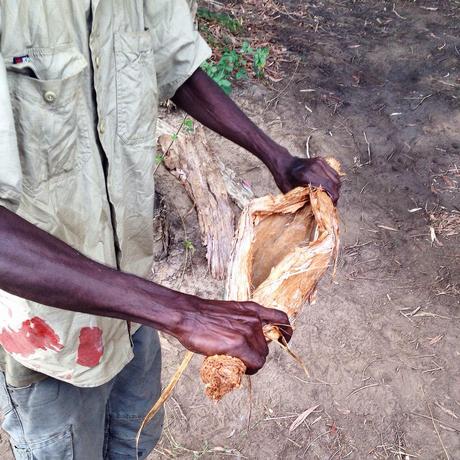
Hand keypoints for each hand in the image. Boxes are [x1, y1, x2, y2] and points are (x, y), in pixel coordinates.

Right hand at [175, 299, 291, 373]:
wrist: (188, 315)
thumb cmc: (203, 315)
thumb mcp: (231, 311)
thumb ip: (243, 322)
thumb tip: (246, 337)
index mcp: (253, 309)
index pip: (281, 319)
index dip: (286, 333)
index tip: (284, 340)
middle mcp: (255, 319)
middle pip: (267, 346)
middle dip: (256, 354)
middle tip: (240, 357)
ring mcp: (248, 332)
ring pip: (261, 357)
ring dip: (251, 363)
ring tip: (234, 361)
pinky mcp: (239, 345)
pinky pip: (255, 364)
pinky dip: (249, 369)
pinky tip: (238, 367)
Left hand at [273, 154, 340, 203]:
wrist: (283, 163)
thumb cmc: (284, 178)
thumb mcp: (291, 193)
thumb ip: (304, 200)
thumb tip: (316, 211)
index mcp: (307, 175)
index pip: (328, 187)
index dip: (333, 198)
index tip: (332, 205)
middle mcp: (316, 167)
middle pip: (334, 182)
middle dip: (335, 194)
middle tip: (331, 203)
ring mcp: (320, 162)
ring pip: (336, 177)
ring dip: (336, 188)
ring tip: (331, 196)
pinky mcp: (321, 161)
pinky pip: (333, 172)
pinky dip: (333, 181)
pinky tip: (329, 188)